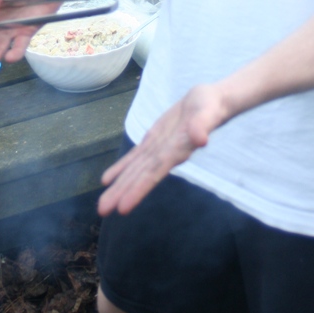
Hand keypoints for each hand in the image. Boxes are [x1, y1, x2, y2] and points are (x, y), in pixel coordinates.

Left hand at [97, 83, 227, 215]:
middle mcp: (164, 155)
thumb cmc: (210, 107)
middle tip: (102, 211)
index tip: (123, 207)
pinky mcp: (153, 141)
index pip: (154, 173)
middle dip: (122, 192)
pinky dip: (121, 168)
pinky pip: (135, 157)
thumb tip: (200, 139)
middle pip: (140, 176)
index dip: (138, 189)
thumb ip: (202, 126)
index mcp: (176, 151)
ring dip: (119, 186)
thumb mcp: (208, 113)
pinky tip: (107, 180)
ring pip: (135, 169)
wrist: (208, 102)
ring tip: (103, 206)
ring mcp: (157, 149)